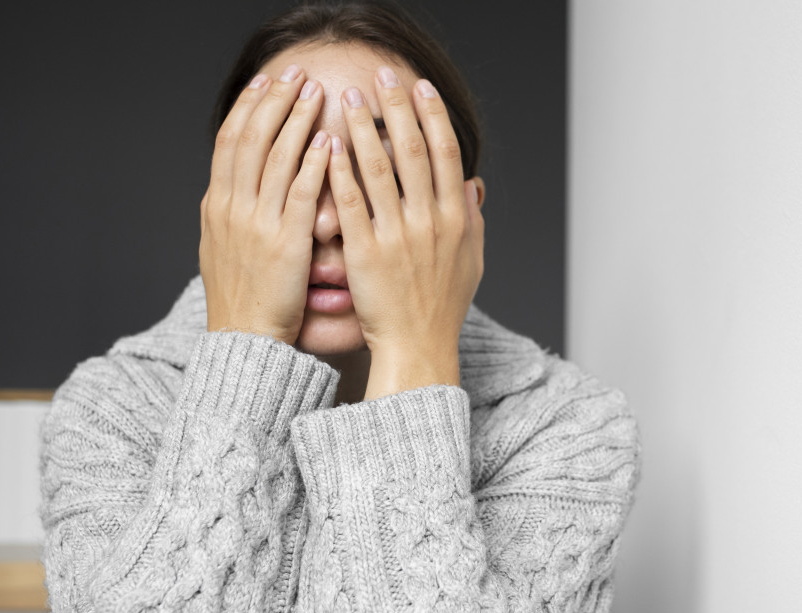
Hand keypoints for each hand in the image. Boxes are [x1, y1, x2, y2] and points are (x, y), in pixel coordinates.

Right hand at [199, 65, 329, 345]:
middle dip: (273, 101)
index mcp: (217, 206)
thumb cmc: (244, 301)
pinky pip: (298, 193)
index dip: (247, 108)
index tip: (264, 83)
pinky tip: (329, 140)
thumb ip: (235, 215)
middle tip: (294, 73)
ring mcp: (256, 223)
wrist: (244, 341)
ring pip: (274, 157)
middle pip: (250, 138)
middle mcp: (231, 208)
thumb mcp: (226, 250)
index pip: (228, 142)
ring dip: (295, 119)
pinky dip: (313, 163)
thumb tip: (239, 188)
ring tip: (315, 92)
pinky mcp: (283, 243)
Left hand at [326, 66, 483, 359]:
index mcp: (456, 220)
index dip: (433, 117)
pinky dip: (340, 171)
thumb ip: (473, 221)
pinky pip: (351, 203)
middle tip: (382, 75)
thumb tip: (473, 185)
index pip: (446, 154)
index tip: (421, 88)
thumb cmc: (442, 310)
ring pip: (380, 170)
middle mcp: (430, 222)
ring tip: (349, 98)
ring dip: (363, 129)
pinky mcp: (366, 253)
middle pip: (414, 151)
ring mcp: (397, 237)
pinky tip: (328, 145)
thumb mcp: (471, 263)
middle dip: (398, 108)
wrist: (419, 348)